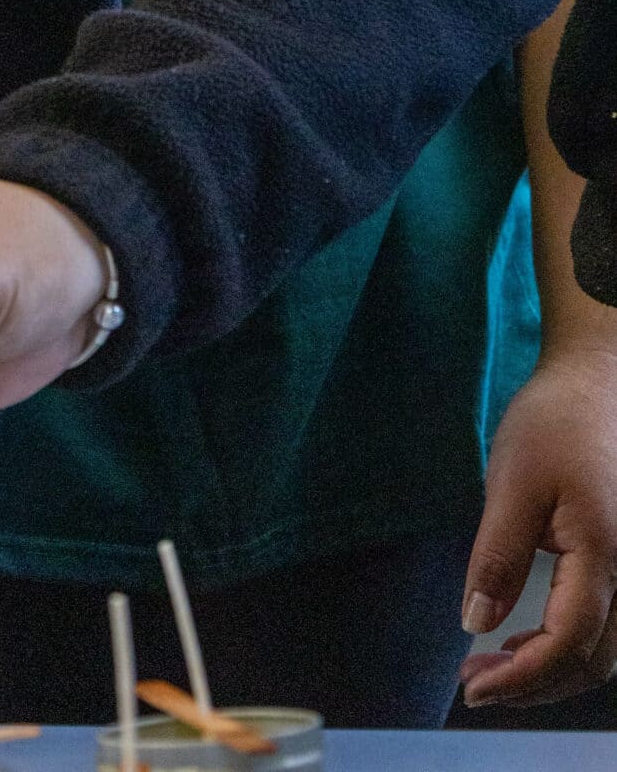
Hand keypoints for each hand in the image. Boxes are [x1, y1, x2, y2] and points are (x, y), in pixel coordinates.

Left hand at [460, 344, 616, 707]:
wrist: (597, 384)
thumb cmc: (555, 424)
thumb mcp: (513, 482)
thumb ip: (498, 556)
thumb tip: (476, 623)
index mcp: (604, 556)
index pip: (566, 645)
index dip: (520, 678)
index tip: (471, 688)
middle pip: (590, 662)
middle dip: (532, 684)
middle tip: (474, 681)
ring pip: (603, 652)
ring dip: (550, 670)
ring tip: (493, 665)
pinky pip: (606, 628)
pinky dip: (569, 647)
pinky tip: (526, 638)